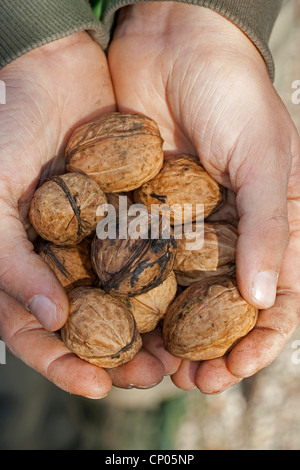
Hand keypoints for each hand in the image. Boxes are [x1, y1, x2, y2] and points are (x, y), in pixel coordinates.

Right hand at [0, 32, 178, 396]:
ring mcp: (97, 236)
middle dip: (115, 355)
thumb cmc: (7, 127)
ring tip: (174, 353)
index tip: (94, 385)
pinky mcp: (130, 212)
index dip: (60, 362)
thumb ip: (8, 259)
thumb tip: (49, 318)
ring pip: (123, 294)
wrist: (52, 69)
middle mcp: (63, 256)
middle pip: (89, 322)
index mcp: (24, 262)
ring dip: (147, 327)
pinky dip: (165, 277)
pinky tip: (186, 299)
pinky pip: (149, 250)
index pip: (38, 329)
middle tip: (148, 375)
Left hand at [109, 3, 299, 392]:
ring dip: (169, 333)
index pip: (277, 298)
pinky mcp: (145, 211)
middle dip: (210, 349)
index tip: (236, 369)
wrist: (176, 44)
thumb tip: (266, 299)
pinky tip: (124, 318)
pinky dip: (136, 293)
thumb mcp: (265, 155)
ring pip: (179, 295)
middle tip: (190, 381)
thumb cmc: (235, 92)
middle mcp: (227, 233)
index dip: (261, 341)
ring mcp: (184, 226)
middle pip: (222, 308)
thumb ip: (270, 226)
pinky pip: (140, 260)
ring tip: (153, 365)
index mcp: (269, 223)